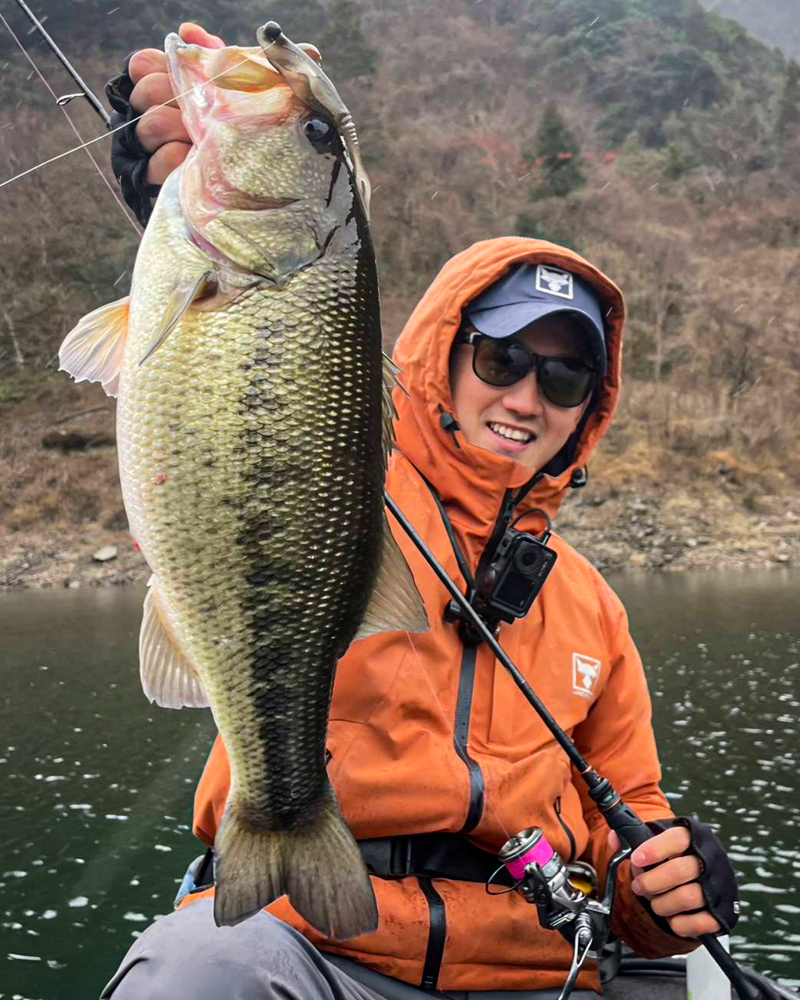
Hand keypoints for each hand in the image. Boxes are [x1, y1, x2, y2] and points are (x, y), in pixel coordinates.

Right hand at [128, 22, 224, 185]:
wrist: (236, 191)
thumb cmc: (225, 134)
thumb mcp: (221, 90)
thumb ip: (209, 55)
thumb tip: (188, 31)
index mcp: (153, 93)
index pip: (142, 64)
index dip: (165, 67)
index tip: (190, 79)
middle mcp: (139, 118)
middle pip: (146, 92)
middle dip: (178, 99)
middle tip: (203, 112)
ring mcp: (139, 152)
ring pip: (151, 125)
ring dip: (184, 128)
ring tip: (202, 136)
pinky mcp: (147, 183)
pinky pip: (161, 161)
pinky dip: (182, 157)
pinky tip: (195, 158)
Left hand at [608, 827, 720, 937]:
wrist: (706, 878)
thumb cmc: (677, 858)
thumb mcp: (658, 840)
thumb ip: (634, 838)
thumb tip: (614, 838)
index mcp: (694, 837)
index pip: (676, 839)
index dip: (654, 849)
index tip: (636, 859)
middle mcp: (710, 860)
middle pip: (679, 871)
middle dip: (651, 882)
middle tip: (639, 887)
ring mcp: (718, 887)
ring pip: (687, 897)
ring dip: (662, 904)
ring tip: (655, 902)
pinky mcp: (721, 914)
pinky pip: (697, 923)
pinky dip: (678, 923)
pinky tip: (672, 916)